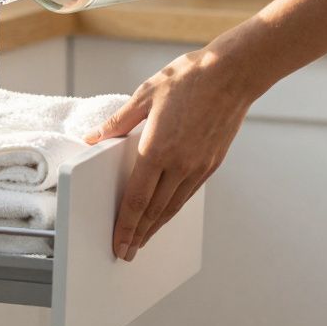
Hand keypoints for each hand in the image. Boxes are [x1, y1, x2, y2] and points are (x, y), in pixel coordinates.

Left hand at [84, 41, 262, 260]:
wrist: (232, 73)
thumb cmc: (188, 79)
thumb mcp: (144, 95)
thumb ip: (118, 122)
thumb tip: (93, 138)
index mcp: (157, 149)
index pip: (137, 199)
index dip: (126, 225)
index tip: (118, 243)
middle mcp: (180, 164)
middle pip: (154, 211)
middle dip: (139, 234)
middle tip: (126, 252)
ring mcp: (199, 166)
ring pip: (173, 207)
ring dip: (156, 227)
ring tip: (143, 240)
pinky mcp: (212, 164)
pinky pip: (188, 194)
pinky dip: (173, 210)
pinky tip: (165, 214)